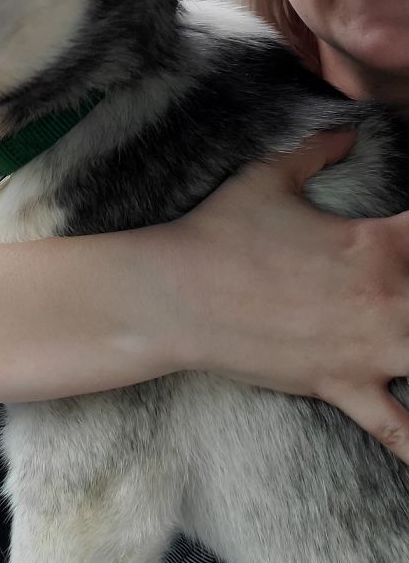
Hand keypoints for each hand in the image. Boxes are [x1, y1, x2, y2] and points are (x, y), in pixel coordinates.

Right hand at [174, 130, 408, 461]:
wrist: (177, 293)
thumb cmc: (221, 231)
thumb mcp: (270, 176)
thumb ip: (318, 149)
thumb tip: (346, 132)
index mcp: (377, 243)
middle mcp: (388, 299)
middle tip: (406, 292)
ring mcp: (370, 351)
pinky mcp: (343, 387)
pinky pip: (399, 430)